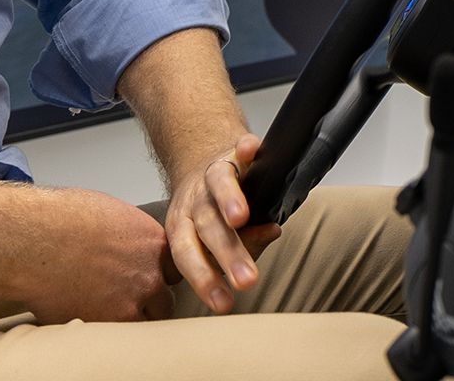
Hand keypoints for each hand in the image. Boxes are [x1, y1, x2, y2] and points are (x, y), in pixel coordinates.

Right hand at [11, 187, 174, 323]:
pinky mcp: (108, 325)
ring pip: (144, 323)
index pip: (174, 270)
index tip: (146, 278)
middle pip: (164, 301)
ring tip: (105, 308)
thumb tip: (128, 248)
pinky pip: (118, 336)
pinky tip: (89, 313)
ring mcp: (130, 304)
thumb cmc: (60, 218)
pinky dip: (107, 329)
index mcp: (151, 243)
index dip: (158, 276)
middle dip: (148, 302)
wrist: (33, 239)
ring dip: (129, 318)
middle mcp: (148, 275)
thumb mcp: (109, 213)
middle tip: (124, 297)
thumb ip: (130, 236)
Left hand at [163, 133, 281, 313]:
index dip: (204, 279)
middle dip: (227, 254)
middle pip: (207, 227)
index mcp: (183, 226)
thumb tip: (269, 234)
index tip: (223, 304)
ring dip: (228, 201)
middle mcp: (195, 201)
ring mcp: (212, 175)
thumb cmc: (212, 212)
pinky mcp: (233, 152)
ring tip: (242, 218)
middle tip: (246, 280)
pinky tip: (252, 148)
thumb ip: (243, 244)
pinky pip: (238, 150)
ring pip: (217, 186)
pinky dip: (245, 149)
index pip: (187, 255)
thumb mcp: (215, 237)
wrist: (201, 163)